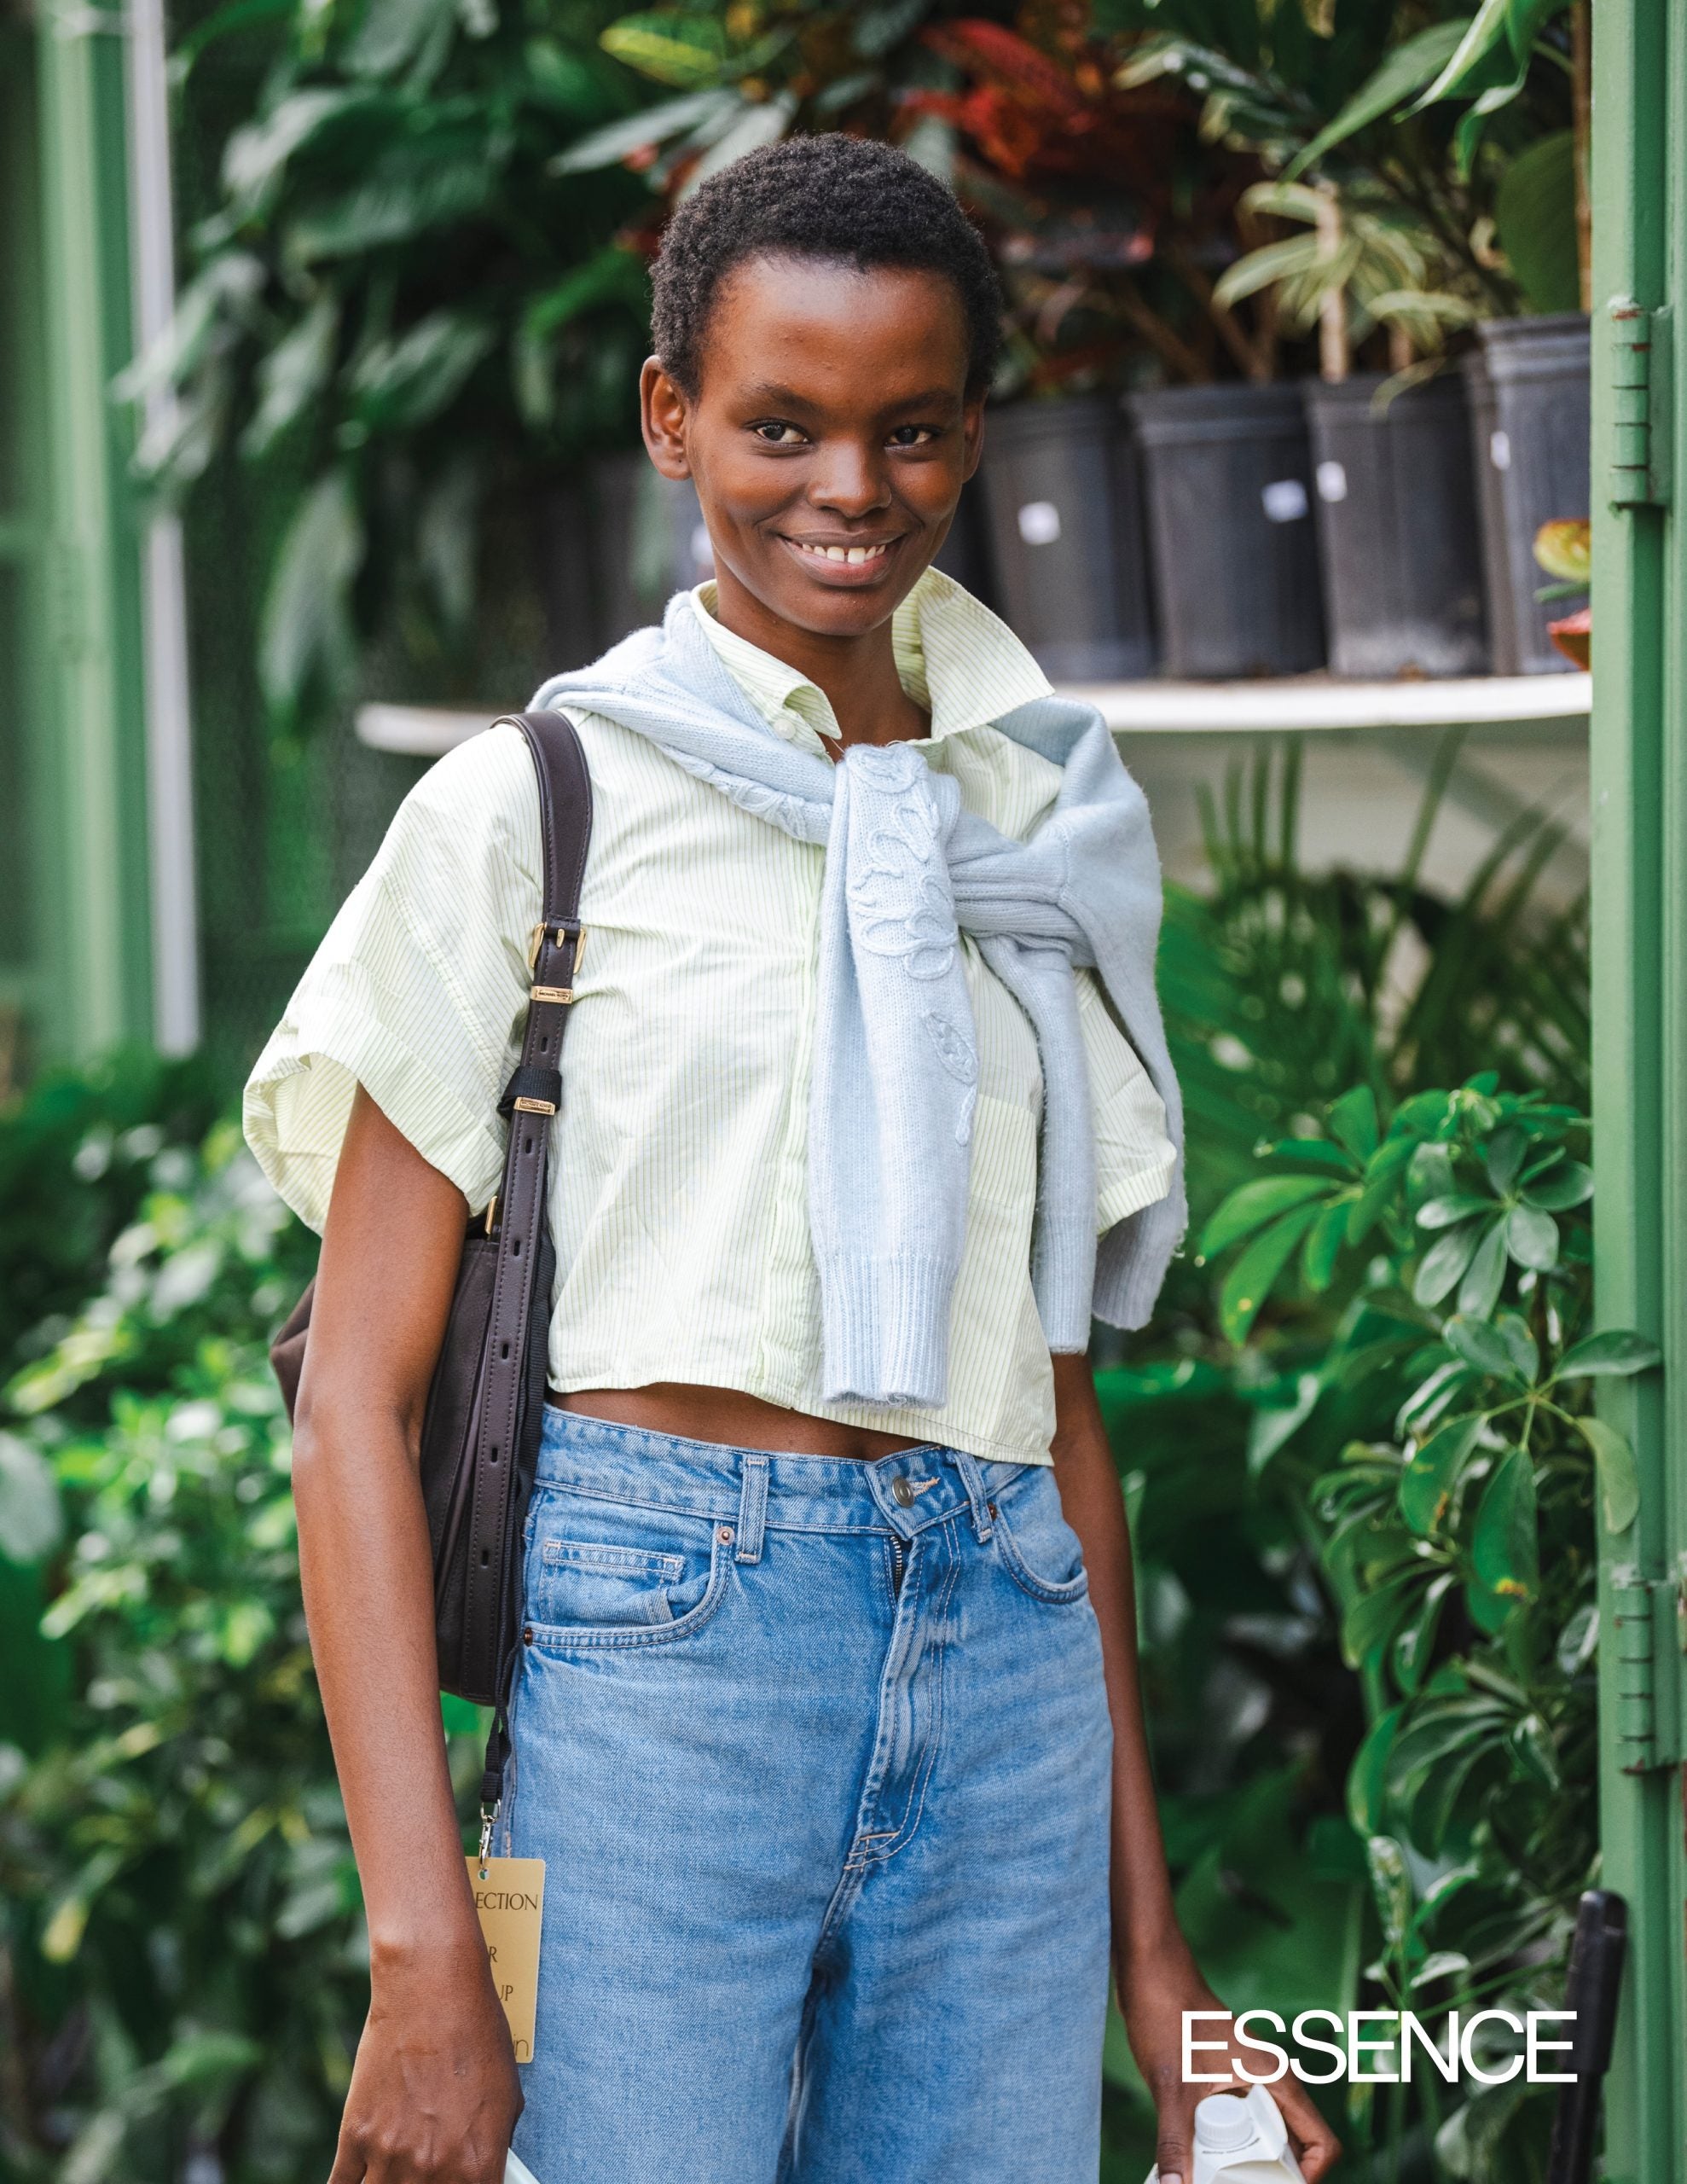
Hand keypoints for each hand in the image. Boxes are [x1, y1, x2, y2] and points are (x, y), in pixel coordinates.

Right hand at [328, 1937, 522, 2182]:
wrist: (430, 1991)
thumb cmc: (475, 2034)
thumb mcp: (506, 2097)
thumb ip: (491, 2148)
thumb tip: (483, 2172)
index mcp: (477, 2164)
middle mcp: (433, 2170)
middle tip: (425, 2174)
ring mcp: (390, 2157)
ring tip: (398, 2173)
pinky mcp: (355, 2138)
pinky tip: (362, 2177)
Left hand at [1117, 1938, 1339, 2183]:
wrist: (1149, 1971)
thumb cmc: (1166, 2015)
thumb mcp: (1171, 2089)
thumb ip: (1174, 2142)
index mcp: (1276, 2079)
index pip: (1322, 2143)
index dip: (1308, 2177)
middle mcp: (1272, 2079)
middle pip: (1295, 2145)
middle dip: (1273, 2174)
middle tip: (1236, 2182)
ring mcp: (1251, 2076)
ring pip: (1267, 2133)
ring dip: (1249, 2159)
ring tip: (1216, 2174)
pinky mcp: (1229, 2074)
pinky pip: (1245, 2119)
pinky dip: (1230, 2142)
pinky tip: (1199, 2152)